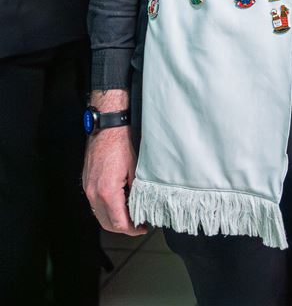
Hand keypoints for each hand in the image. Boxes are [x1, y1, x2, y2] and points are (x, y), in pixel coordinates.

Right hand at [82, 89, 146, 236]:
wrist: (108, 124)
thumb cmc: (122, 141)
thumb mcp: (137, 168)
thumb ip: (137, 192)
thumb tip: (141, 207)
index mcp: (107, 191)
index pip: (119, 223)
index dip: (132, 229)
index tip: (142, 228)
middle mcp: (93, 192)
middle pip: (107, 223)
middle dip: (124, 227)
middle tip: (138, 224)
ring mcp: (88, 187)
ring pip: (99, 214)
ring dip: (114, 219)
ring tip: (130, 214)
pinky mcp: (87, 181)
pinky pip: (95, 203)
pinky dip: (106, 208)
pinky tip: (119, 202)